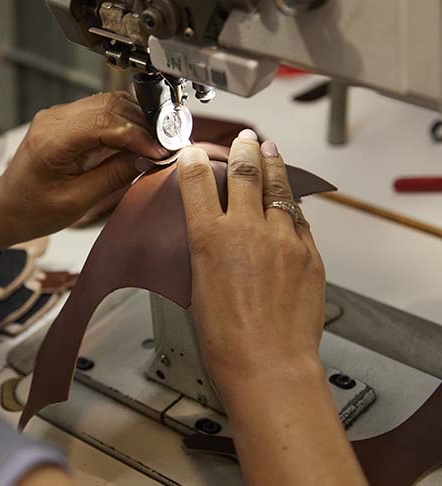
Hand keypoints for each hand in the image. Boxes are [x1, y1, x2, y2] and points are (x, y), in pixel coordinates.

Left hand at [0, 92, 168, 250]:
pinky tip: (136, 142)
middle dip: (143, 123)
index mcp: (52, 140)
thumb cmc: (32, 210)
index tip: (160, 151)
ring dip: (136, 120)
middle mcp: (53, 120)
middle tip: (165, 145)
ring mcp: (59, 116)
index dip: (140, 135)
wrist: (7, 207)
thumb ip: (114, 177)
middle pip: (110, 105)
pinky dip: (124, 123)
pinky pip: (101, 111)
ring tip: (154, 145)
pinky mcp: (66, 120)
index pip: (106, 122)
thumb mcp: (78, 201)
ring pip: (109, 103)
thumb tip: (147, 159)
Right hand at [177, 131, 365, 485]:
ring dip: (274, 165)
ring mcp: (283, 239)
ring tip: (270, 150)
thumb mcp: (198, 287)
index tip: (193, 151)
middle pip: (246, 173)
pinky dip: (292, 203)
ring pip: (280, 187)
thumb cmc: (226, 338)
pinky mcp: (309, 253)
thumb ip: (207, 252)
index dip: (193, 161)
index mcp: (209, 239)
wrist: (268, 363)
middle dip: (244, 150)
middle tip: (244, 139)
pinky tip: (289, 198)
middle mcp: (247, 230)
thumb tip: (213, 234)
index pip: (196, 183)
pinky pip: (300, 218)